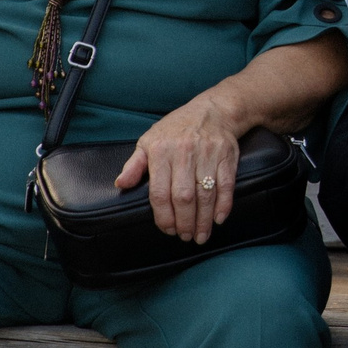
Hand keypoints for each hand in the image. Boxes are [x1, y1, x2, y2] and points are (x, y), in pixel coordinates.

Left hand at [114, 95, 243, 241]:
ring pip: (205, 194)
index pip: (159, 192)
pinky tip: (218, 219)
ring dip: (203, 220)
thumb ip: (134, 165)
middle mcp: (183, 152)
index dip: (163, 216)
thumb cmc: (176, 129)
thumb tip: (121, 184)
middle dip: (185, 223)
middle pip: (183, 197)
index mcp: (160, 151)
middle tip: (185, 237)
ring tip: (200, 235)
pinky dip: (224, 205)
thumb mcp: (148, 141)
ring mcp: (207, 154)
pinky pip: (226, 185)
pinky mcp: (226, 156)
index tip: (167, 230)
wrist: (213, 110)